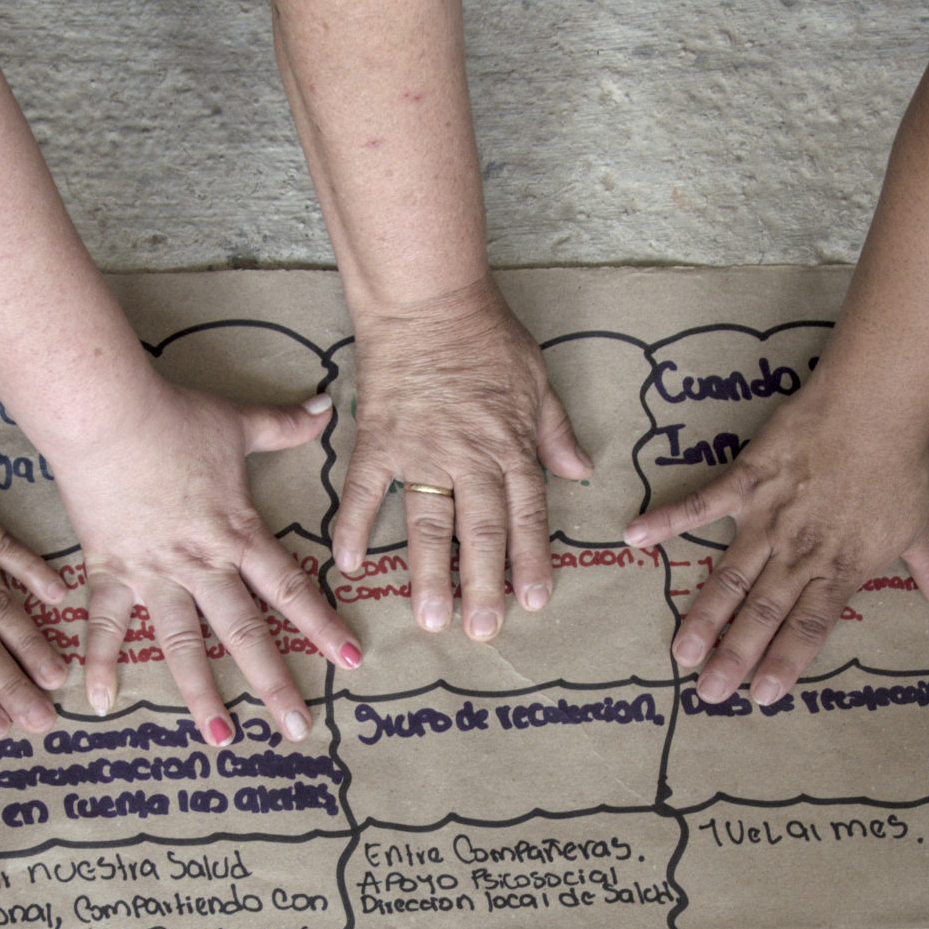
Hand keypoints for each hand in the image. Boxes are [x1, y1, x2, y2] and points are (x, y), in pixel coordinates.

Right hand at [63, 377, 359, 743]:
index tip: (352, 660)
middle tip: (297, 729)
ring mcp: (156, 573)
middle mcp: (202, 564)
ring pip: (184, 644)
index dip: (324, 626)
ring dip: (201, 694)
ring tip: (220, 738)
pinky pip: (107, 624)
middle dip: (274, 683)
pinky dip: (100, 662)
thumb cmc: (174, 416)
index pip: (291, 590)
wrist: (106, 414)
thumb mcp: (238, 422)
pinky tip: (100, 702)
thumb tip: (325, 404)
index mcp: (239, 534)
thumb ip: (284, 425)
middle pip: (245, 633)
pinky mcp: (111, 570)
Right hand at [335, 277, 592, 641]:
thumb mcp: (538, 380)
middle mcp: (469, 457)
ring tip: (431, 619)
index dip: (531, 561)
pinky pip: (363, 489)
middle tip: (482, 631)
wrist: (428, 297)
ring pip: (428, 523)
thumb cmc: (486, 335)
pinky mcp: (378, 439)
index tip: (533, 602)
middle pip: (479, 532)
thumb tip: (581, 472)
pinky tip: (347, 563)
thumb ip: (555, 432)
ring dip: (429, 574)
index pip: (527, 515)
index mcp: (510, 446)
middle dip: (483, 585)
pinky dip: (352, 524)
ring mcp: (420, 451)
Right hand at [623, 387, 928, 706]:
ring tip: (679, 651)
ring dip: (704, 615)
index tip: (761, 697)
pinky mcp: (746, 481)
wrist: (875, 405)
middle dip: (733, 657)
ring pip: (730, 577)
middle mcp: (798, 553)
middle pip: (761, 614)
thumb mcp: (924, 527)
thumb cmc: (901, 466)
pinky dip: (667, 518)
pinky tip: (633, 537)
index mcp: (839, 568)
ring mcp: (767, 518)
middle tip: (706, 693)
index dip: (785, 663)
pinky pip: (701, 503)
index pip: (809, 629)